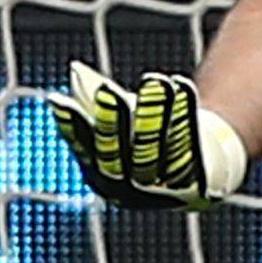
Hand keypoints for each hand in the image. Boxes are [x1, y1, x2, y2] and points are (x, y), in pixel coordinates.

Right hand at [49, 64, 250, 210]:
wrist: (204, 171)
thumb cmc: (151, 139)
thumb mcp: (124, 124)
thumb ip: (100, 105)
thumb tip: (76, 71)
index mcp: (103, 180)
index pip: (84, 150)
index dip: (71, 126)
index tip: (57, 98)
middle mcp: (130, 192)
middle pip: (118, 154)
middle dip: (112, 120)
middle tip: (105, 90)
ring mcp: (164, 190)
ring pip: (156, 148)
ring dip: (154, 111)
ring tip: (154, 79)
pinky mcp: (198, 182)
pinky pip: (189, 144)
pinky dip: (184, 112)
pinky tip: (180, 85)